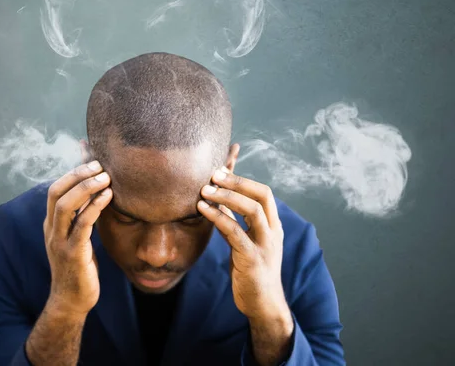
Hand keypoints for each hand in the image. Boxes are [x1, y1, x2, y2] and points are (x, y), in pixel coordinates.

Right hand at [43, 161, 111, 317]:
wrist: (71, 301)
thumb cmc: (79, 267)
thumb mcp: (78, 237)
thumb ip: (82, 215)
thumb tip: (95, 192)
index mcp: (51, 224)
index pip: (55, 189)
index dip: (72, 172)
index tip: (92, 160)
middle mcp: (51, 230)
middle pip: (56, 192)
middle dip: (77, 174)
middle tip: (100, 164)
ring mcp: (59, 242)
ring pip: (65, 206)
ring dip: (86, 187)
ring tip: (106, 177)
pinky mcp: (73, 254)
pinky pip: (82, 225)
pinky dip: (94, 207)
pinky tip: (108, 197)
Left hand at [197, 167, 289, 321]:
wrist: (263, 305)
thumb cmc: (252, 271)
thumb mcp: (245, 242)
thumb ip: (236, 221)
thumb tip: (220, 199)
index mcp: (273, 225)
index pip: (263, 192)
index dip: (242, 179)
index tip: (220, 170)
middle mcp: (273, 232)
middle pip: (261, 195)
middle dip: (237, 181)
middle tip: (212, 173)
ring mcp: (265, 245)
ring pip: (252, 210)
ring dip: (227, 196)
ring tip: (204, 190)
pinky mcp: (253, 259)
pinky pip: (235, 232)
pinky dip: (219, 217)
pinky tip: (203, 209)